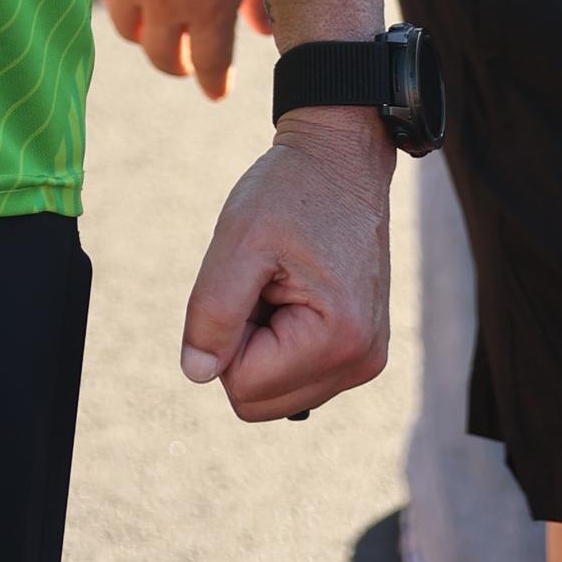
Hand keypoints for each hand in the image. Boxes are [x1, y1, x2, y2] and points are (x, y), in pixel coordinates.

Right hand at [95, 0, 251, 96]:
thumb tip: (266, 32)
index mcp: (209, 0)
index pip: (211, 67)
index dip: (216, 83)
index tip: (218, 89)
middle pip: (165, 59)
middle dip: (182, 64)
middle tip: (194, 57)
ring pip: (128, 30)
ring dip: (147, 33)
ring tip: (164, 21)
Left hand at [178, 113, 391, 419]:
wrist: (339, 159)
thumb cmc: (289, 191)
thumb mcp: (238, 241)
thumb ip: (212, 313)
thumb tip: (196, 375)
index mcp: (339, 341)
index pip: (244, 388)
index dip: (225, 335)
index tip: (249, 279)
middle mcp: (362, 362)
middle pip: (261, 402)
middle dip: (244, 344)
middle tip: (261, 282)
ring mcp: (365, 360)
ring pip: (277, 393)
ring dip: (262, 340)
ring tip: (280, 282)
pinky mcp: (359, 349)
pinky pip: (297, 374)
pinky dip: (281, 339)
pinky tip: (294, 291)